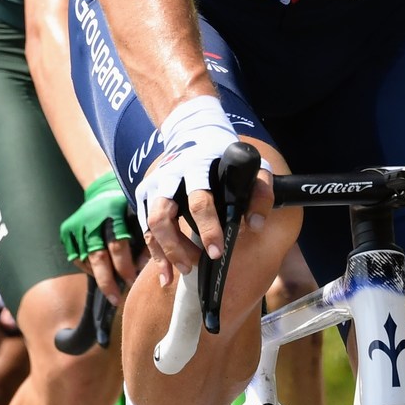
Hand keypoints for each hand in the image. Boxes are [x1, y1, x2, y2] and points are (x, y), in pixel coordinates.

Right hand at [60, 171, 139, 304]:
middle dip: (108, 281)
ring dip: (99, 277)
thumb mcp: (140, 216)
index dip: (125, 267)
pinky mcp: (67, 230)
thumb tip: (147, 269)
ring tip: (111, 292)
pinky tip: (99, 274)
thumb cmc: (130, 206)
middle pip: (98, 256)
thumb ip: (145, 240)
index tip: (132, 284)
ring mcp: (77, 224)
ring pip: (86, 259)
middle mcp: (92, 218)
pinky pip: (77, 257)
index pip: (118, 245)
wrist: (105, 189)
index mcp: (113, 211)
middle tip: (117, 299)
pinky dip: (88, 268)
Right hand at [135, 97, 239, 286]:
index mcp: (197, 166)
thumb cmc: (225, 154)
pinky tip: (166, 275)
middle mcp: (169, 174)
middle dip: (178, 246)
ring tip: (184, 271)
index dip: (208, 228)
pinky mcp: (144, 193)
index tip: (217, 252)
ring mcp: (154, 184)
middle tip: (197, 264)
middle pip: (163, 215)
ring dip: (165, 252)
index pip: (199, 201)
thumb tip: (256, 224)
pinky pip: (145, 228)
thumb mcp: (251, 164)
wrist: (191, 130)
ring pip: (150, 224)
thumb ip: (260, 191)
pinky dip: (155, 253)